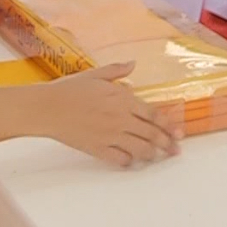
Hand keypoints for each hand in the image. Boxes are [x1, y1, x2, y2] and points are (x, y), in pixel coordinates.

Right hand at [40, 63, 181, 166]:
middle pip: (152, 134)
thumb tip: (133, 64)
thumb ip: (117, 71)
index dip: (169, 125)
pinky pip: (120, 160)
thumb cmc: (69, 89)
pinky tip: (131, 161)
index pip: (154, 114)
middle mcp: (121, 119)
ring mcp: (110, 135)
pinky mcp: (98, 149)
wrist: (47, 107)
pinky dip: (129, 162)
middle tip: (175, 150)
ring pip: (140, 149)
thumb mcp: (95, 74)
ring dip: (152, 155)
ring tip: (158, 157)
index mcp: (122, 99)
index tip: (178, 132)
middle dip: (167, 144)